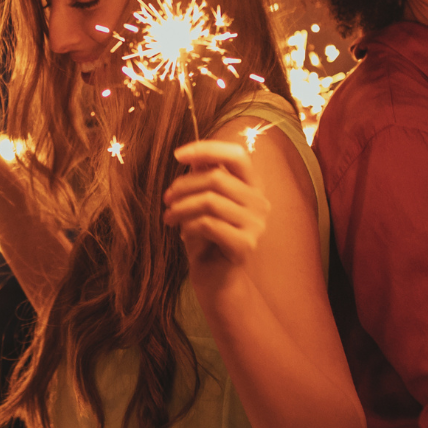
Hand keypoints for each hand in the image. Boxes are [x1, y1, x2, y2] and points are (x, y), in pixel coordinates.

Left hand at [164, 139, 269, 285]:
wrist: (216, 279)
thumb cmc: (207, 237)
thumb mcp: (203, 201)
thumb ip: (204, 176)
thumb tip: (192, 154)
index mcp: (253, 185)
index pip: (237, 155)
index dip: (207, 149)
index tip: (177, 154)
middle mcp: (260, 201)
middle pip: (216, 178)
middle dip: (184, 185)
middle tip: (166, 198)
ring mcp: (256, 224)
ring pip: (209, 201)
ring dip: (181, 208)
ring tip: (168, 217)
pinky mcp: (246, 244)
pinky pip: (208, 224)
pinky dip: (189, 226)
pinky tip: (183, 234)